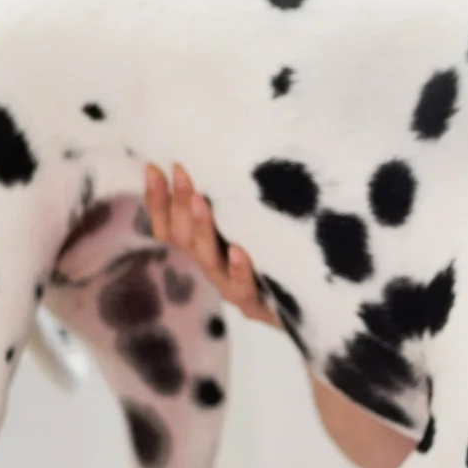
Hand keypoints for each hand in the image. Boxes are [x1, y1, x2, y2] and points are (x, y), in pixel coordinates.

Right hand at [142, 163, 278, 328]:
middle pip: (184, 239)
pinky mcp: (259, 305)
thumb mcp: (255, 228)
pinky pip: (245, 289)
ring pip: (209, 261)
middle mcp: (214, 268)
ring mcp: (234, 289)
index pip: (169, 226)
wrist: (314, 312)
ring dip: (201, 229)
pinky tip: (238, 252)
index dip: (157, 201)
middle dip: (178, 204)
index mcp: (206, 250)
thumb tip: (229, 156)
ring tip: (199, 202)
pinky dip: (239, 270)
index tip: (153, 167)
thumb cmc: (280, 262)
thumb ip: (239, 204)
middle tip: (179, 171)